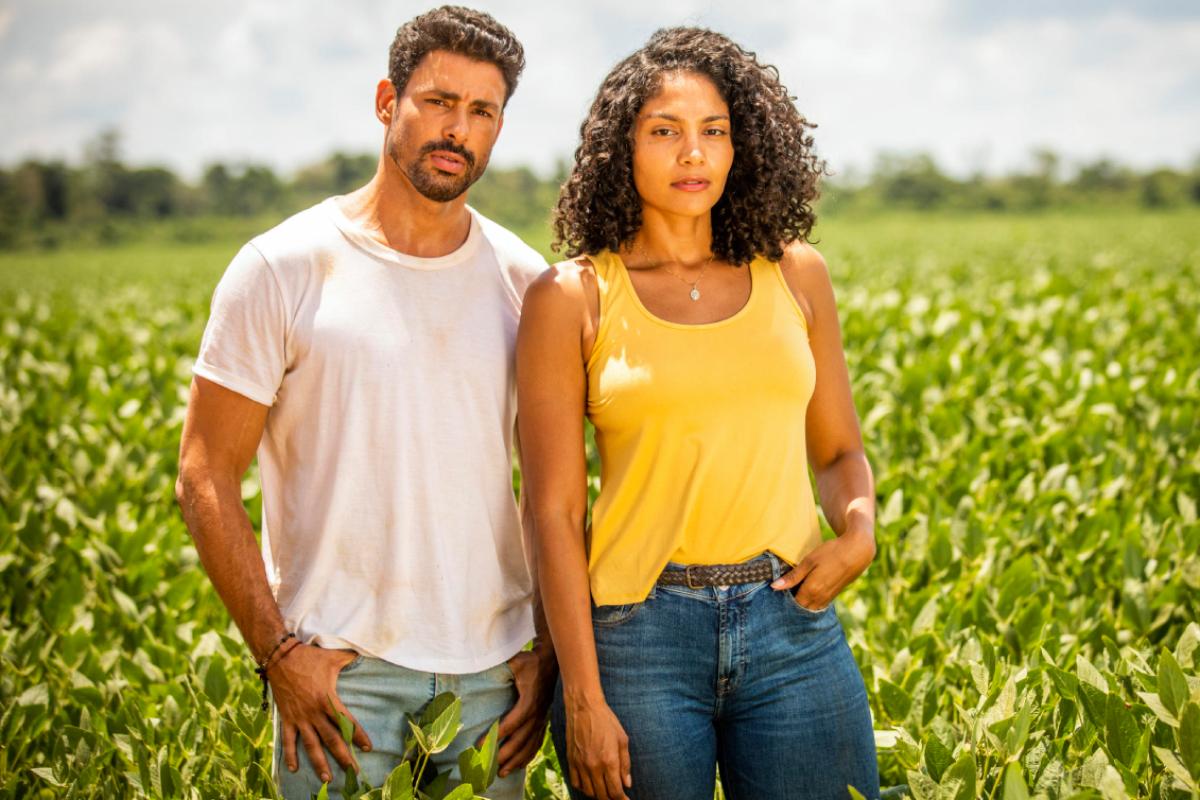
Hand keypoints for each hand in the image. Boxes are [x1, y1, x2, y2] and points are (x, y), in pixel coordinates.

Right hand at [270, 643, 372, 783]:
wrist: (281, 658)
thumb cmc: (310, 657)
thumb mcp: (334, 657)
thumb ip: (350, 658)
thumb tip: (365, 652)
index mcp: (328, 699)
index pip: (347, 722)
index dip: (358, 735)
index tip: (368, 748)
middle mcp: (314, 713)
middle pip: (332, 739)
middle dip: (343, 756)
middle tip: (353, 772)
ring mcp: (300, 718)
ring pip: (311, 745)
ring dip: (319, 762)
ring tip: (327, 778)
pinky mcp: (287, 718)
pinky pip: (288, 740)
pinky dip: (290, 755)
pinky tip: (294, 769)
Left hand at [489, 643, 557, 776]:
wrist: (551, 663)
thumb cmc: (531, 662)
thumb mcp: (517, 661)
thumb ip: (503, 666)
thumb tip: (483, 665)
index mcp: (529, 702)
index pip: (511, 723)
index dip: (496, 735)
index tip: (480, 745)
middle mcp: (537, 714)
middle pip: (520, 740)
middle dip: (504, 755)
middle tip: (489, 766)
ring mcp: (541, 719)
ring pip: (529, 745)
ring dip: (516, 760)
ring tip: (502, 773)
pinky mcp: (543, 721)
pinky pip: (537, 743)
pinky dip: (528, 756)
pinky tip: (519, 765)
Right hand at [565, 694, 630, 799]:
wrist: (584, 707)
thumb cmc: (606, 721)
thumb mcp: (622, 739)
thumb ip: (625, 764)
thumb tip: (627, 784)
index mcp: (609, 761)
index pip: (615, 792)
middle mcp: (594, 766)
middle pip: (602, 795)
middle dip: (611, 799)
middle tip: (617, 796)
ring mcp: (580, 765)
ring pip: (589, 792)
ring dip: (598, 794)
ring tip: (605, 790)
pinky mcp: (571, 761)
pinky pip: (576, 783)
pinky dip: (584, 788)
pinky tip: (591, 784)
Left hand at [771, 528, 875, 610]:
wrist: (857, 552)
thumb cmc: (831, 553)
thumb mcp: (809, 561)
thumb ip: (792, 577)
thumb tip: (774, 587)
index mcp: (811, 590)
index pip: (792, 604)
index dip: (783, 600)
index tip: (776, 592)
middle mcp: (819, 598)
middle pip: (800, 609)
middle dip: (791, 604)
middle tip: (783, 593)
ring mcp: (828, 598)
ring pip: (810, 608)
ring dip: (801, 604)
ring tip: (794, 592)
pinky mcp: (833, 595)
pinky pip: (818, 605)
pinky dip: (810, 602)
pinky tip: (806, 591)